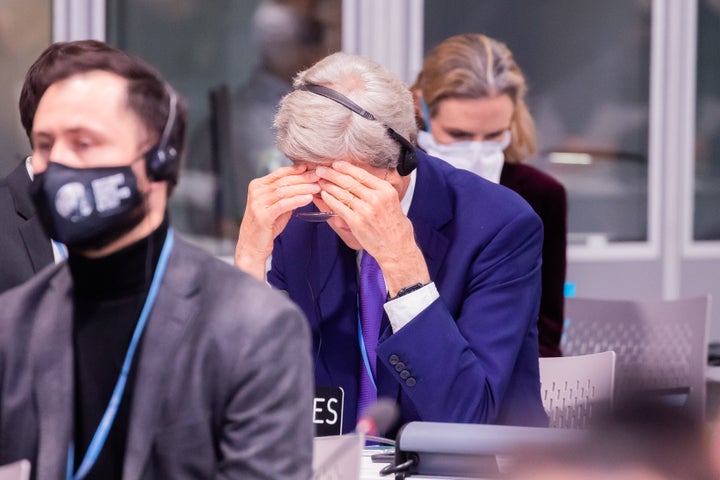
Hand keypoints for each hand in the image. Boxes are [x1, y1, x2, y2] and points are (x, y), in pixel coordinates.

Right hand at [235, 164, 319, 279]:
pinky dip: (297, 200)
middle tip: (319, 176)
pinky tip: (308, 198)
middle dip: (303, 177)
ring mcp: (257, 203)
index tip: (312, 168)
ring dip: (303, 188)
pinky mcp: (262, 216)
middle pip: (284, 180)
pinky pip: (283, 204)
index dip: (297, 169)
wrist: (252, 246)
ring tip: (317, 187)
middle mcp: (256, 192)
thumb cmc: (266, 226)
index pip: (280, 173)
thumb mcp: (276, 206)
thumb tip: (305, 183)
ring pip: (284, 191)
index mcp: (258, 186)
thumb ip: (287, 194)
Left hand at [316, 161, 429, 294]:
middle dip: (332, 174)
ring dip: (328, 185)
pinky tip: (324, 195)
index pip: (361, 174)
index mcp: (386, 190)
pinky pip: (339, 207)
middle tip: (321, 169)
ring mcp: (366, 210)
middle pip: (349, 181)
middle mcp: (376, 198)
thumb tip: (360, 179)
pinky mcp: (357, 222)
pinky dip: (330, 200)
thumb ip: (378, 190)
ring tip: (320, 181)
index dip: (346, 168)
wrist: (397, 248)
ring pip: (342, 193)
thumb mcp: (392, 201)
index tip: (336, 164)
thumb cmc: (395, 226)